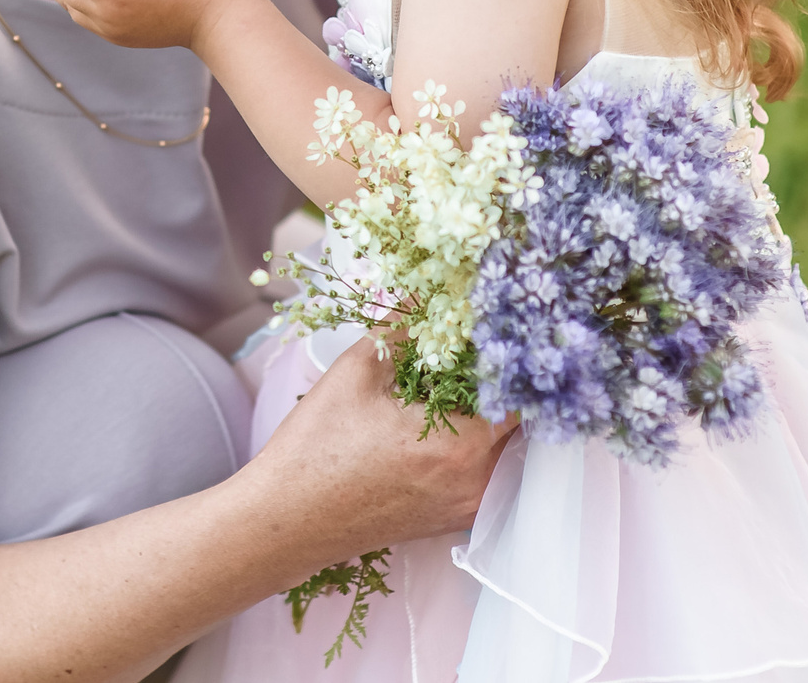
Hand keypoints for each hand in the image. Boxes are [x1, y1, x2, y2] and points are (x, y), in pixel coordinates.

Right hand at [245, 337, 516, 555]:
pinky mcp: (455, 518)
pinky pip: (488, 472)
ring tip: (459, 380)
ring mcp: (469, 507)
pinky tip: (444, 418)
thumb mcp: (357, 372)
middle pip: (520, 422)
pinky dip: (479, 442)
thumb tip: (429, 286)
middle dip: (502, 383)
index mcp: (462, 444)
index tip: (498, 331)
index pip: (520, 393)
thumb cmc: (316, 448)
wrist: (287, 520)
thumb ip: (404, 324)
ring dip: (491, 413)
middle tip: (478, 350)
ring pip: (507, 448)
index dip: (513, 358)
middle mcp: (478, 482)